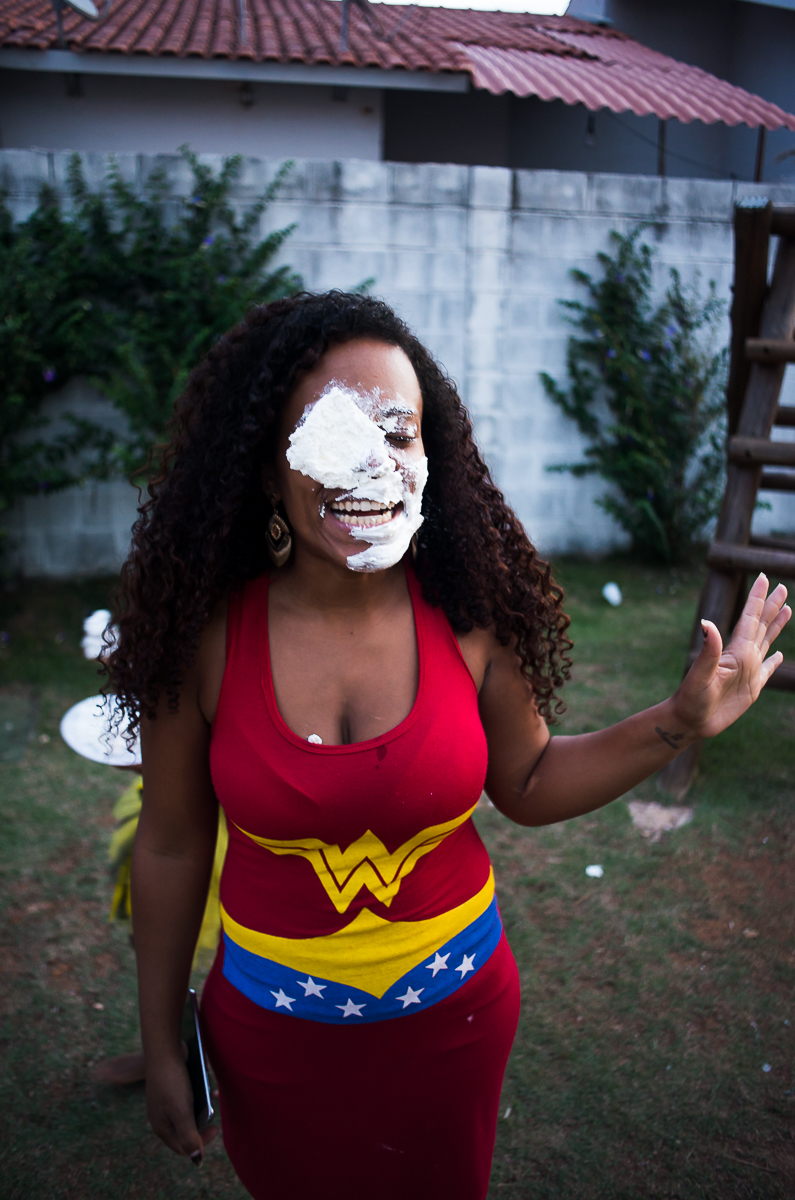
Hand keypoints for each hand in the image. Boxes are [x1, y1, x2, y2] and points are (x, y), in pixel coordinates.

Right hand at [145, 1051, 217, 1164]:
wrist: (164, 1049)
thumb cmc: (171, 1082)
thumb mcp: (181, 1111)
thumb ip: (189, 1136)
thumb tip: (197, 1161)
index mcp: (162, 1127)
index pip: (183, 1147)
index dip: (200, 1142)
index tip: (216, 1128)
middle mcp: (164, 1117)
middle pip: (187, 1131)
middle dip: (202, 1124)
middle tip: (214, 1112)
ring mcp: (167, 1102)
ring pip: (190, 1113)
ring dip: (203, 1109)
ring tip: (213, 1098)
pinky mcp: (174, 1088)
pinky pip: (189, 1098)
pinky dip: (200, 1096)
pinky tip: (209, 1088)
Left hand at [671, 573, 790, 739]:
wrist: (689, 721)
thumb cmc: (691, 699)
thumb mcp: (699, 675)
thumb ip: (707, 651)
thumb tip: (707, 622)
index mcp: (735, 651)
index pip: (749, 618)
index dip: (757, 598)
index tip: (764, 578)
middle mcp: (743, 657)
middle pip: (761, 625)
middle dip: (772, 606)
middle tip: (783, 587)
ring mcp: (748, 672)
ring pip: (767, 642)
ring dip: (776, 625)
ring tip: (787, 609)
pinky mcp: (751, 688)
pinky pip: (767, 671)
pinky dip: (774, 661)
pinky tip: (779, 654)